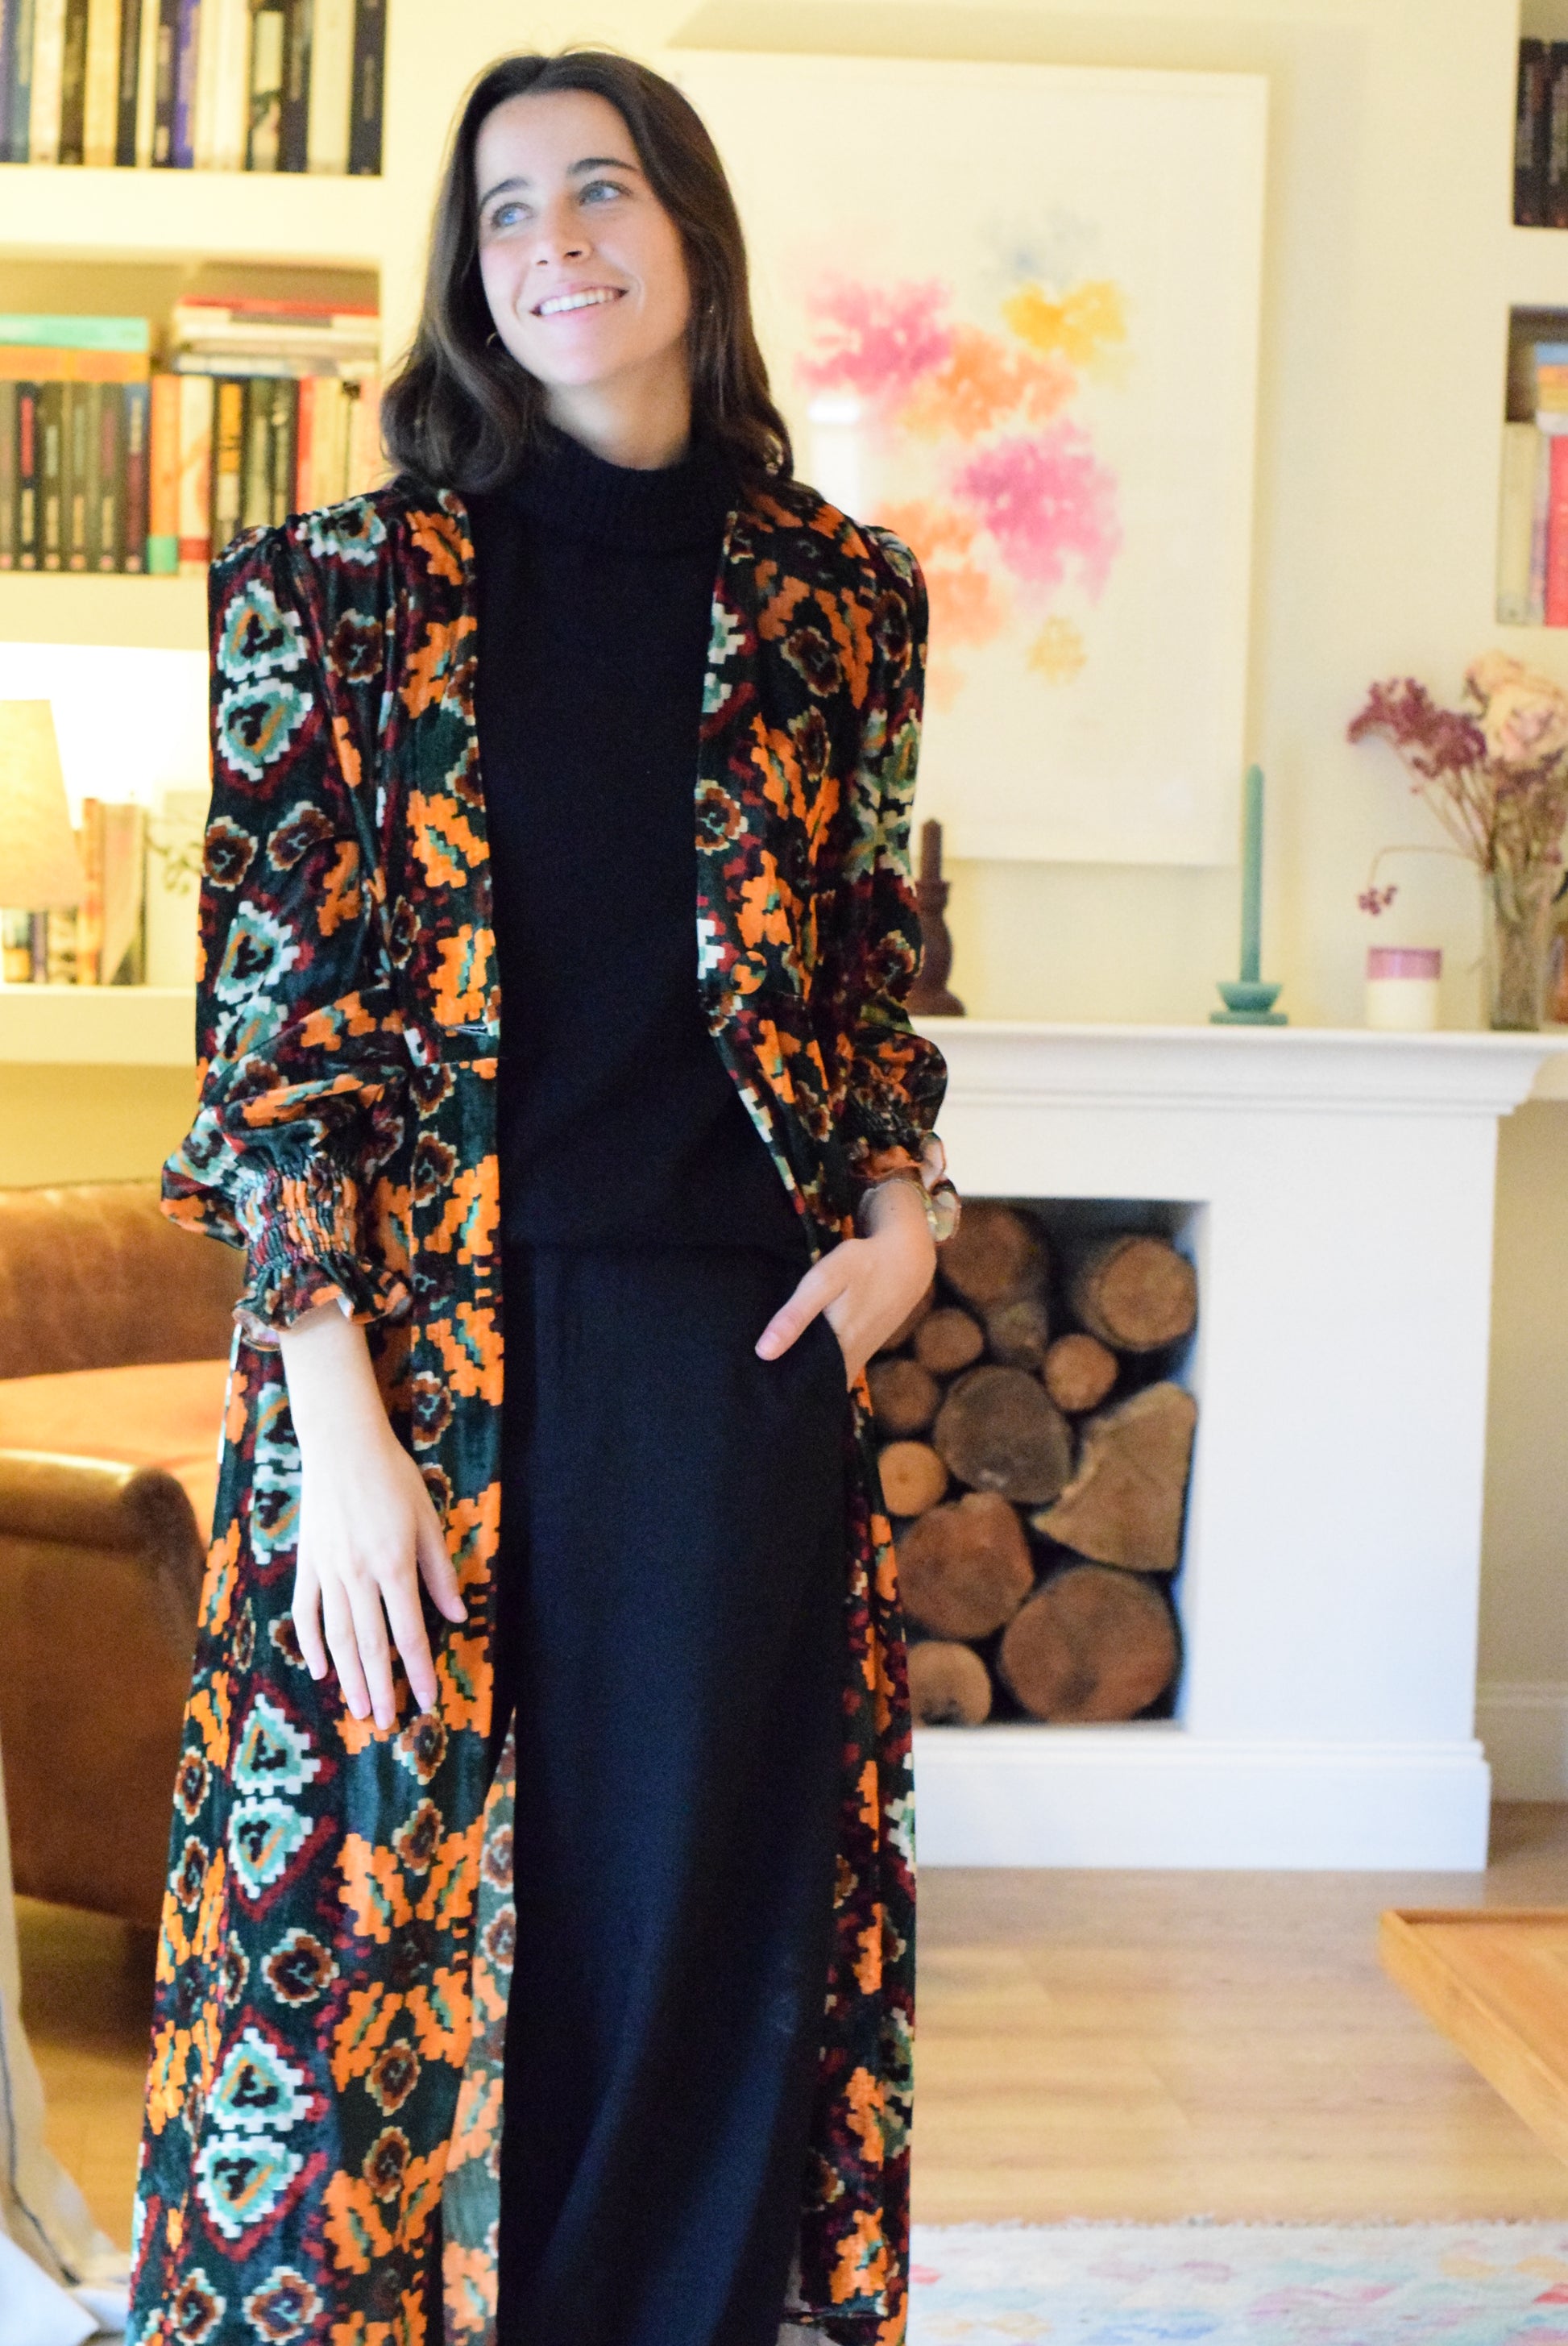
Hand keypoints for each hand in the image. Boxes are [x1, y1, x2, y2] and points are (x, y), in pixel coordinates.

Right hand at [278, 1302, 465, 1728]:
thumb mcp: (428, 1520)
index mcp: (393, 1565)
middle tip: (388, 1723)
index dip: (419, 1670)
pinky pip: (307, 1612)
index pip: (409, 1633)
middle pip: (370, 1645)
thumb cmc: (393, 1477)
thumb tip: (457, 1615)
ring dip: (349, 1677)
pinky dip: (312, 1643)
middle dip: (381, 1688)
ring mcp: (328, 1572)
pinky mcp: (308, 1564)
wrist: (342, 1445)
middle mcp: (358, 1576)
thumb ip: (440, 1571)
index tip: (428, 1700)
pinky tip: (320, 1669)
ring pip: (338, 1637)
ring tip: (359, 1709)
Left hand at [755, 1178, 935, 1386]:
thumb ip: (796, 1314)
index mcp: (837, 1347)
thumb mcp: (826, 1279)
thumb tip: (764, 1352)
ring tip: (762, 1388)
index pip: (801, 1387)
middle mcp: (848, 1361)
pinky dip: (813, 1372)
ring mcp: (856, 1359)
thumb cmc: (862, 1264)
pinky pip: (832, 1372)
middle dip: (783, 1394)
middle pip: (810, 1388)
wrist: (906, 1263)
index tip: (748, 1403)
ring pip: (822, 1382)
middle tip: (748, 1397)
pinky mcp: (859, 1352)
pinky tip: (792, 1368)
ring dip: (798, 1384)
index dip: (775, 1397)